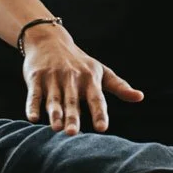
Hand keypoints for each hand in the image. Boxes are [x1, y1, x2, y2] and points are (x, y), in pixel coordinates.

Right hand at [22, 24, 143, 133]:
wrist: (49, 40)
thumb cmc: (79, 62)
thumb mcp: (101, 71)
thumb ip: (119, 86)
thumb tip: (140, 97)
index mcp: (90, 79)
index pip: (96, 99)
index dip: (99, 113)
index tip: (102, 128)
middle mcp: (72, 79)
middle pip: (72, 102)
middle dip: (73, 117)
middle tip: (72, 133)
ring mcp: (52, 78)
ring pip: (54, 99)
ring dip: (54, 113)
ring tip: (56, 128)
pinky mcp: (35, 78)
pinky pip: (34, 95)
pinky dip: (32, 106)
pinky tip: (33, 118)